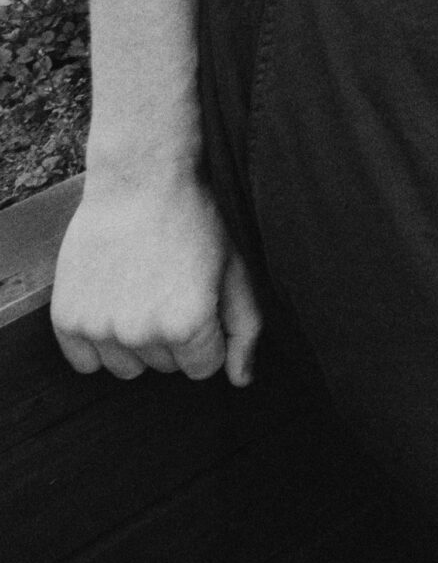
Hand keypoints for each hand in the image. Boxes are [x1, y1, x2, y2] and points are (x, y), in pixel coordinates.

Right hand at [51, 165, 260, 386]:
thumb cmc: (196, 223)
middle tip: (173, 284)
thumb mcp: (236, 270)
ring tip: (143, 290)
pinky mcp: (67, 320)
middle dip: (175, 334)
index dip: (209, 333)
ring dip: (138, 342)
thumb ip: (245, 330)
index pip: (204, 368)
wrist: (141, 181)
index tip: (202, 298)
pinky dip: (99, 342)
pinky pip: (85, 364)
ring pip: (128, 369)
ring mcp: (99, 329)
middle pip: (166, 367)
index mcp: (188, 325)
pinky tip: (114, 302)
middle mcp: (140, 334)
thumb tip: (241, 381)